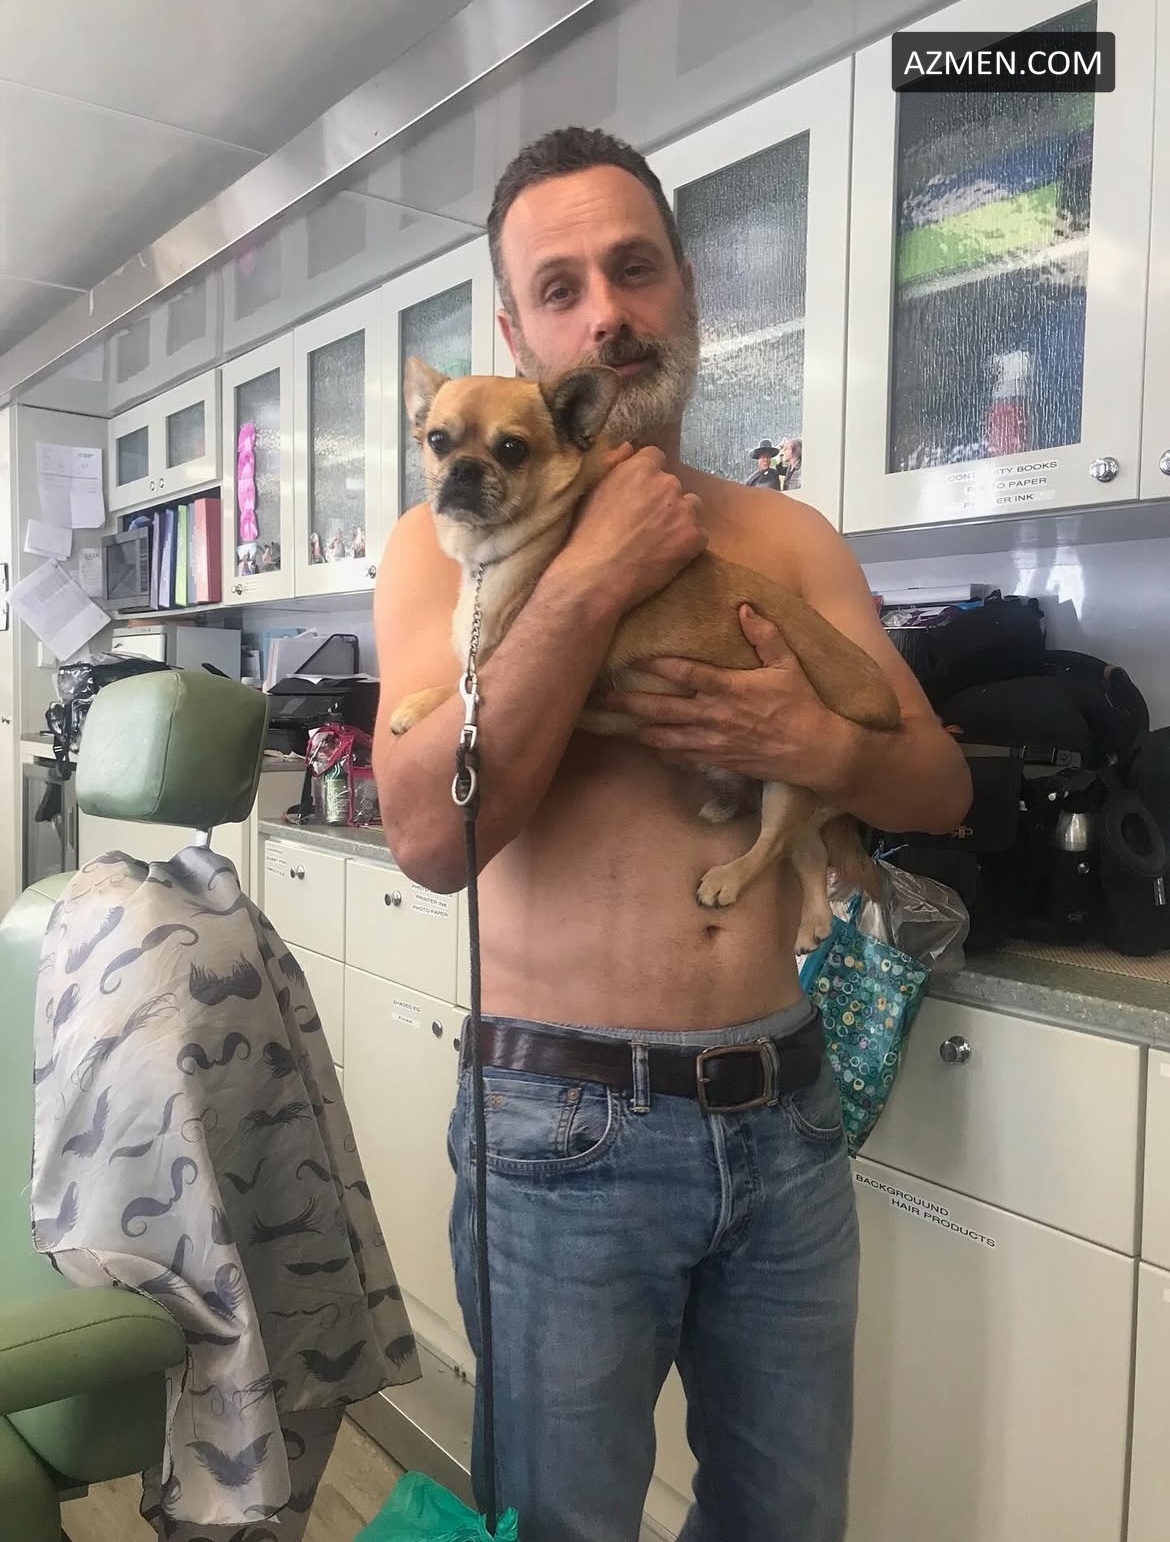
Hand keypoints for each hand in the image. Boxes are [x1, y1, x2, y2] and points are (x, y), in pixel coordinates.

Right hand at [553, 445, 706, 612]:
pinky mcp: (694, 537)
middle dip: (662, 500)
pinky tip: (667, 554)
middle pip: (672, 484)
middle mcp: (667, 483)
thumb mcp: (592, 489)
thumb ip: (614, 462)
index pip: (655, 458)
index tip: (637, 496)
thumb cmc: (587, 534)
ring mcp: (684, 510)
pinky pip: (699, 534)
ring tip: (659, 539)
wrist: (597, 576)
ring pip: (691, 506)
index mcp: (641, 467)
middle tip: (644, 523)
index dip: (646, 478)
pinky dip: (687, 543)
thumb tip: (630, 447)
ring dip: (679, 518)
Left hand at [599, 604, 859, 786]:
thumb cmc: (803, 704)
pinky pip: (683, 756)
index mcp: (730, 688)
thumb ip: (765, 635)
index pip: (686, 674)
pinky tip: (647, 745)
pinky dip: (663, 750)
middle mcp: (716, 715)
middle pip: (664, 708)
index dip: (657, 665)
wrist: (816, 751)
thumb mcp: (788, 664)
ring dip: (638, 729)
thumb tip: (744, 608)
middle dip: (631, 702)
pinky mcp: (719, 760)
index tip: (631, 658)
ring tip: (613, 723)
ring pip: (667, 735)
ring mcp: (714, 741)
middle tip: (602, 698)